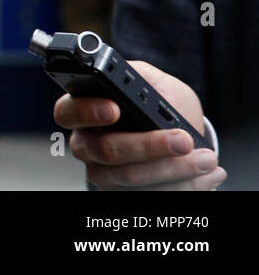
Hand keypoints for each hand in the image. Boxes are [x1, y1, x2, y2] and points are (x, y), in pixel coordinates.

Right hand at [54, 61, 225, 189]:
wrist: (184, 135)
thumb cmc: (164, 105)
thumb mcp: (156, 82)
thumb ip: (142, 78)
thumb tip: (135, 81)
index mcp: (83, 109)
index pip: (67, 111)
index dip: (87, 111)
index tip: (116, 109)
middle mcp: (86, 144)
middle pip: (106, 150)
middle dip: (149, 146)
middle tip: (183, 140)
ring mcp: (103, 173)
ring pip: (131, 178)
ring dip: (174, 170)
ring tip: (206, 159)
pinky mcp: (123, 194)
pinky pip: (149, 196)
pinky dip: (184, 187)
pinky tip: (205, 176)